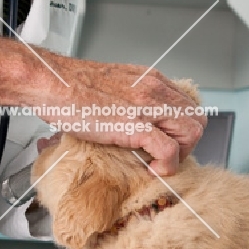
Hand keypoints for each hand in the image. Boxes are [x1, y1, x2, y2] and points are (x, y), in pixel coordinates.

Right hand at [0, 37, 205, 176]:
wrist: (51, 82)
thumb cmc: (70, 86)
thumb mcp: (112, 87)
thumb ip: (130, 101)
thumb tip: (133, 122)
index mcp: (150, 80)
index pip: (189, 103)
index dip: (185, 128)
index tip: (171, 143)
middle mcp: (154, 89)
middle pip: (197, 118)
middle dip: (188, 144)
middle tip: (168, 157)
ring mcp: (146, 106)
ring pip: (191, 132)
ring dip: (180, 154)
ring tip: (160, 164)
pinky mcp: (134, 125)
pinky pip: (168, 148)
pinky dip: (167, 163)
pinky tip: (153, 168)